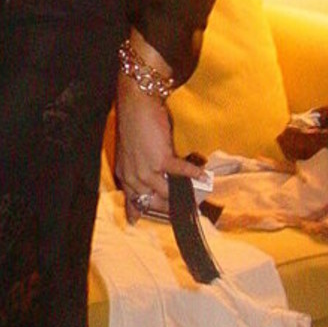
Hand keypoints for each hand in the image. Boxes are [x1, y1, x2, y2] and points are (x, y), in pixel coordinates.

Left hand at [113, 77, 202, 222]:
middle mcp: (132, 176)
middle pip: (151, 203)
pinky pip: (180, 173)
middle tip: (184, 210)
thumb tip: (158, 181)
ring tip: (197, 198)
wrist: (136, 105)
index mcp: (125, 175)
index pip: (133, 202)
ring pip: (165, 193)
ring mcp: (145, 170)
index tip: (147, 221)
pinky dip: (193, 174)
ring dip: (183, 196)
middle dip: (168, 209)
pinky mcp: (160, 159)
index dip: (141, 213)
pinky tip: (203, 175)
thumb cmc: (135, 125)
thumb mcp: (131, 153)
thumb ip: (139, 170)